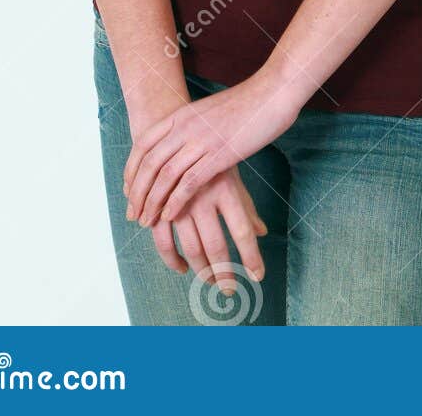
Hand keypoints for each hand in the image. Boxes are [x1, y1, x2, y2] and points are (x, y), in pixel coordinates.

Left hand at [123, 69, 302, 227]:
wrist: (272, 93)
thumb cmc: (245, 104)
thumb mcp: (208, 111)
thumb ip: (192, 125)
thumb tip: (182, 142)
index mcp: (181, 114)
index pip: (143, 144)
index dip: (131, 170)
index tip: (127, 191)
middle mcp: (185, 126)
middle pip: (149, 163)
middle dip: (137, 192)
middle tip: (132, 214)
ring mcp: (202, 140)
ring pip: (165, 175)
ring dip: (152, 201)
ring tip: (146, 221)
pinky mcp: (219, 155)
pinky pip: (189, 182)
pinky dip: (175, 201)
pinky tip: (169, 216)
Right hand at [142, 164, 268, 295]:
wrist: (172, 132)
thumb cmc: (208, 158)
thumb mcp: (231, 176)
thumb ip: (245, 206)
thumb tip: (262, 232)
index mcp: (226, 188)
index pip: (242, 231)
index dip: (251, 257)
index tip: (258, 276)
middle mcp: (203, 197)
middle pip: (217, 246)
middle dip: (225, 274)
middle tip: (230, 290)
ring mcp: (179, 202)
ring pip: (192, 248)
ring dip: (202, 272)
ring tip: (212, 282)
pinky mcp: (159, 205)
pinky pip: (163, 242)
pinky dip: (172, 259)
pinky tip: (182, 268)